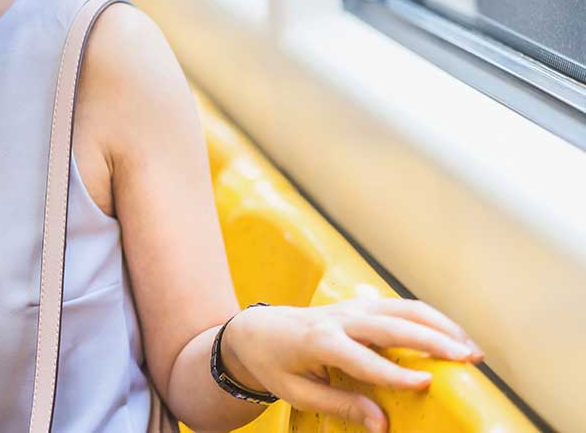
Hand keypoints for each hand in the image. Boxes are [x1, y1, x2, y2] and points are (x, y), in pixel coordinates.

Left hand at [220, 297, 484, 432]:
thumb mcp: (295, 392)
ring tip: (471, 349)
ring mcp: (351, 307)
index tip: (425, 383)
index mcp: (318, 341)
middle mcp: (339, 318)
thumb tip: (382, 423)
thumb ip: (339, 405)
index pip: (361, 357)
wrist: (256, 329)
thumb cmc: (274, 365)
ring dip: (440, 325)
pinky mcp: (360, 305)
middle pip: (390, 325)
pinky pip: (400, 306)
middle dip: (431, 340)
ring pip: (402, 308)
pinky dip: (430, 318)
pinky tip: (453, 335)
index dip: (394, 371)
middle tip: (467, 359)